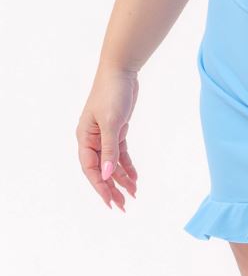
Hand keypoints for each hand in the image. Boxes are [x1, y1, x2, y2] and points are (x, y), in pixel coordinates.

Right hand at [76, 66, 138, 211]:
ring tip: (133, 194)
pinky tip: (135, 177)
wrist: (121, 70)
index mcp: (85, 139)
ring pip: (112, 163)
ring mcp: (104, 135)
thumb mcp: (112, 122)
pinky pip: (120, 153)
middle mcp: (92, 140)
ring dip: (121, 178)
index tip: (111, 202)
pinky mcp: (117, 129)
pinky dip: (127, 165)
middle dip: (111, 188)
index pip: (91, 169)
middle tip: (123, 206)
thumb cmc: (112, 93)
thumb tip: (105, 175)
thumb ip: (109, 150)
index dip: (100, 187)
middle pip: (101, 170)